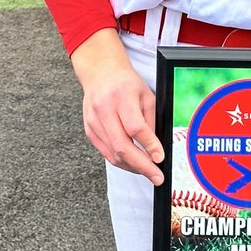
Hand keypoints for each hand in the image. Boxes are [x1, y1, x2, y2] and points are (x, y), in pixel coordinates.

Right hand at [70, 28, 163, 184]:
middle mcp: (104, 110)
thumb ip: (150, 120)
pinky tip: (133, 164)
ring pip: (113, 153)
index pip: (135, 127)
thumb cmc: (127, 83)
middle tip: (157, 176)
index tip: (160, 158)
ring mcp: (94, 122)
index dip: (149, 145)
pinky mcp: (89, 131)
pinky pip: (106, 152)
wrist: (100, 73)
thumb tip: (157, 148)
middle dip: (142, 166)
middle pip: (122, 146)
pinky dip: (121, 161)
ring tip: (148, 171)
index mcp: (121, 97)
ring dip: (132, 167)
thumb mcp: (146, 95)